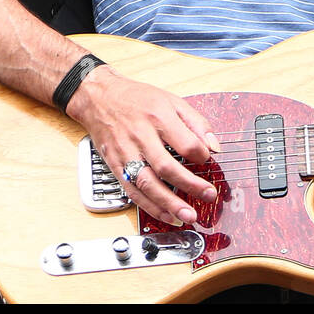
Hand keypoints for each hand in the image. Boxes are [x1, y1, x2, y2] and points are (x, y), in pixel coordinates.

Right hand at [68, 66, 220, 224]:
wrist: (100, 98)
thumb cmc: (138, 99)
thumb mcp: (172, 100)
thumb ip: (196, 122)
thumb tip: (214, 146)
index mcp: (158, 117)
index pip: (185, 143)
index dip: (201, 156)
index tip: (208, 161)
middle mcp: (141, 136)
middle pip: (166, 167)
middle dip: (189, 185)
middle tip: (208, 196)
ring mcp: (126, 153)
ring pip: (147, 184)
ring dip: (169, 204)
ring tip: (188, 215)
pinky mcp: (115, 165)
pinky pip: (132, 191)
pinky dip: (150, 206)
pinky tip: (166, 215)